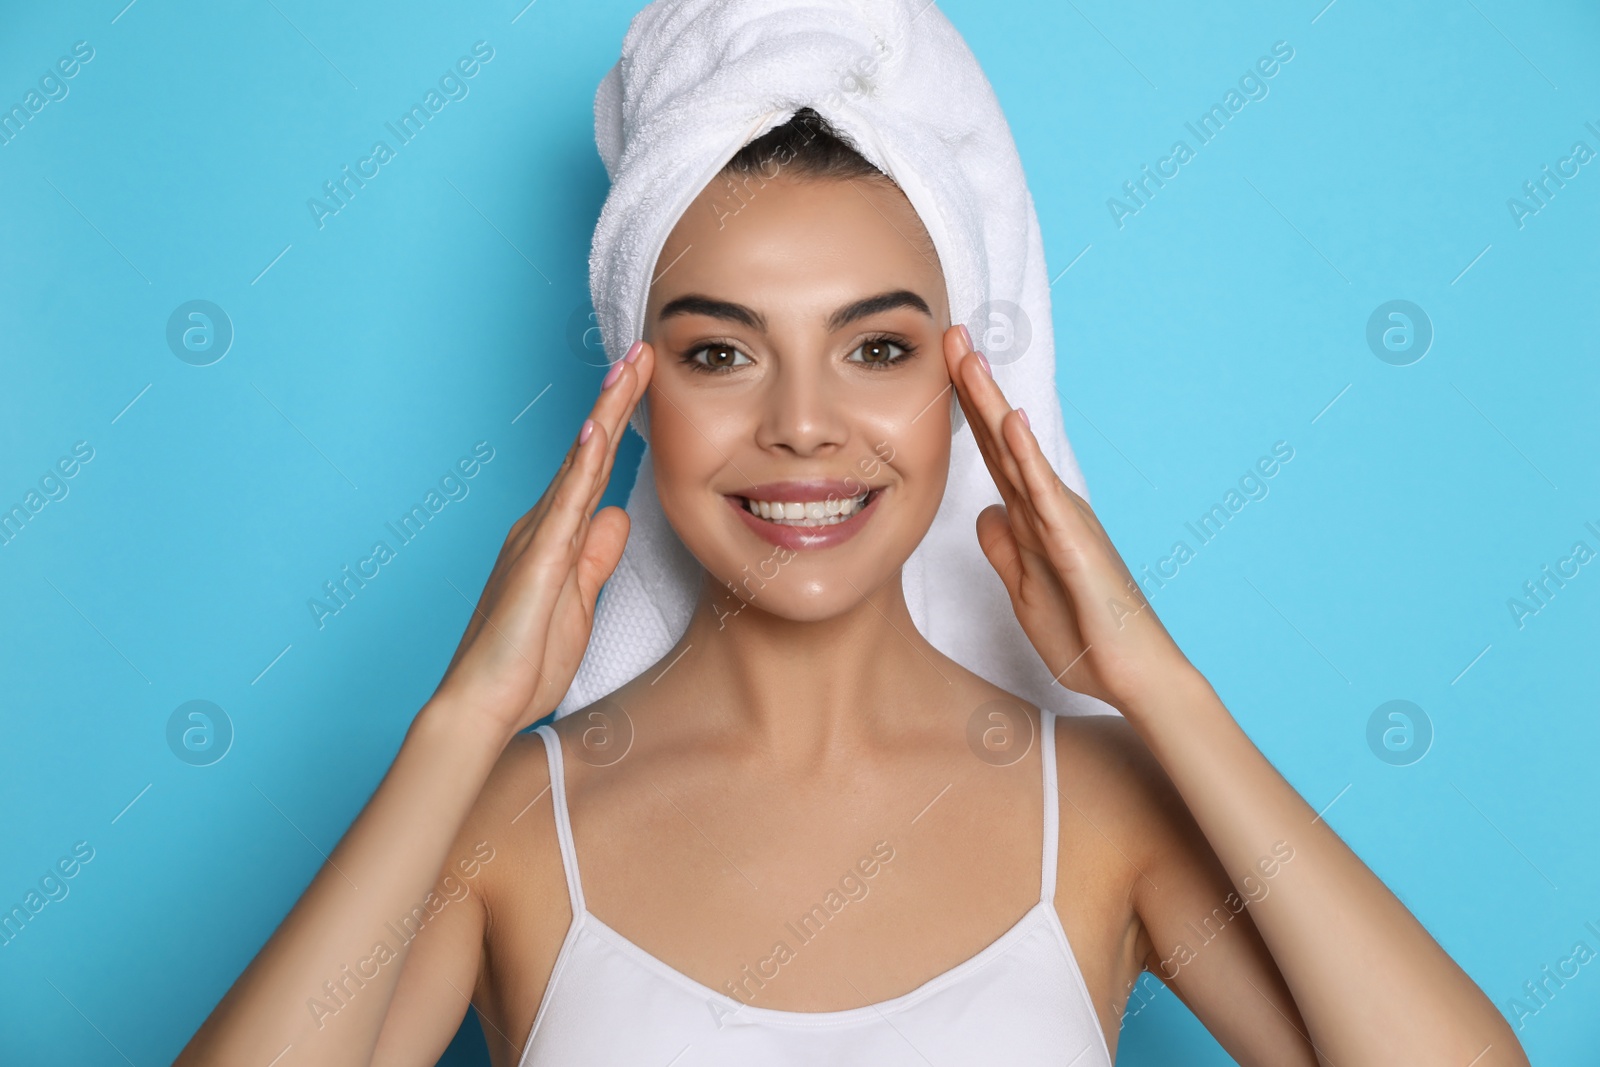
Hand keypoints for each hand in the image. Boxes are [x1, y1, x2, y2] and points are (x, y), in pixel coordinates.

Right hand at [431, 343, 653, 741]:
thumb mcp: (580, 603)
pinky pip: (565, 502)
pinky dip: (581, 463)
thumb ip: (597, 558)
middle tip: (642, 352)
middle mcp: (544, 526)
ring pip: (581, 463)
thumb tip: (616, 517)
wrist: (482, 703)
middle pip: (591, 452)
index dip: (621, 426)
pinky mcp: (538, 559)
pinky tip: (596, 430)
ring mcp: (539, 537)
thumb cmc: (524, 660)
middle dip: (618, 400)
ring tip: (629, 367)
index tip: (643, 384)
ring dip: (607, 412)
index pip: (597, 470)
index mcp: (556, 537)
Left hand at [943, 326, 1194, 714]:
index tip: (943, 366)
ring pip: (1018, 451)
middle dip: (974, 385)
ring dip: (991, 403)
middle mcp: (1048, 507)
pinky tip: (1012, 423)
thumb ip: (1006, 548)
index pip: (992, 454)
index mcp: (1034, 517)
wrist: (1131, 673)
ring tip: (968, 356)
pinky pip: (1044, 493)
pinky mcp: (1072, 543)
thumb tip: (986, 513)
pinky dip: (1028, 457)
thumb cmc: (1084, 634)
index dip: (966, 411)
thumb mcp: (1024, 588)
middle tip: (950, 332)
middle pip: (1001, 437)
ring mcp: (1062, 520)